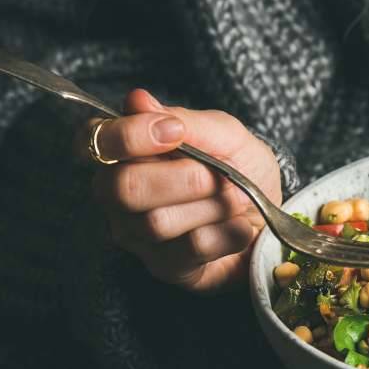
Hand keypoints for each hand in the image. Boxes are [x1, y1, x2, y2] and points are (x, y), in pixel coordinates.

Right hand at [90, 89, 281, 291]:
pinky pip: (190, 250)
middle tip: (220, 175)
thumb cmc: (241, 169)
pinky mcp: (166, 268)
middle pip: (123, 188)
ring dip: (213, 206)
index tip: (175, 132)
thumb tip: (137, 100)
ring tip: (237, 199)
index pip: (94, 141)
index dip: (128, 136)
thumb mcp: (226, 135)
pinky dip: (228, 233)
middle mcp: (117, 195)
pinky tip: (240, 228)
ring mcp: (137, 236)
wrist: (274, 215)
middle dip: (184, 178)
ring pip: (158, 223)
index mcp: (124, 153)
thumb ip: (185, 120)